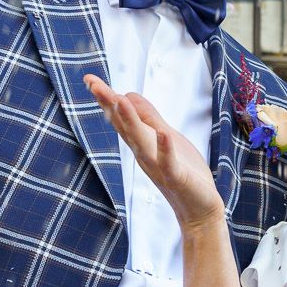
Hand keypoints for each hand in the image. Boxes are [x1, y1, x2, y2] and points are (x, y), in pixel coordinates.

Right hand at [84, 75, 224, 228]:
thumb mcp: (164, 136)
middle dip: (109, 104)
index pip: (120, 117)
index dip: (105, 98)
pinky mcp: (176, 177)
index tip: (88, 78)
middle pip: (123, 126)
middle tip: (93, 84)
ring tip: (119, 100)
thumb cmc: (183, 171)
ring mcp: (158, 165)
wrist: (198, 208)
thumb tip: (127, 94)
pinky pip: (168, 161)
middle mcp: (144, 152)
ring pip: (140, 141)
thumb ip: (148, 116)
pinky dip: (165, 148)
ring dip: (129, 121)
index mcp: (141, 142)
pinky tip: (163, 133)